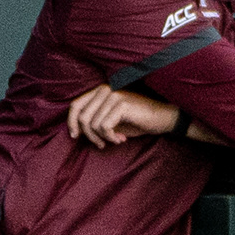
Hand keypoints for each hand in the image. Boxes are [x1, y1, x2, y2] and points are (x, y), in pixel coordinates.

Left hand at [67, 85, 182, 148]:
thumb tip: (75, 131)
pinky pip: (104, 126)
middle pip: (82, 117)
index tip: (75, 136)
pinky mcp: (121, 104)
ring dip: (102, 138)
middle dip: (89, 135)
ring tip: (115, 140)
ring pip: (93, 124)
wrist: (162, 118)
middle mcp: (105, 90)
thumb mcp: (112, 121)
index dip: (71, 122)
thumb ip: (94, 121)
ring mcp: (113, 95)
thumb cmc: (137, 121)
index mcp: (100, 91)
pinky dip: (110, 137)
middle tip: (101, 144)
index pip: (75, 105)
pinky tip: (121, 139)